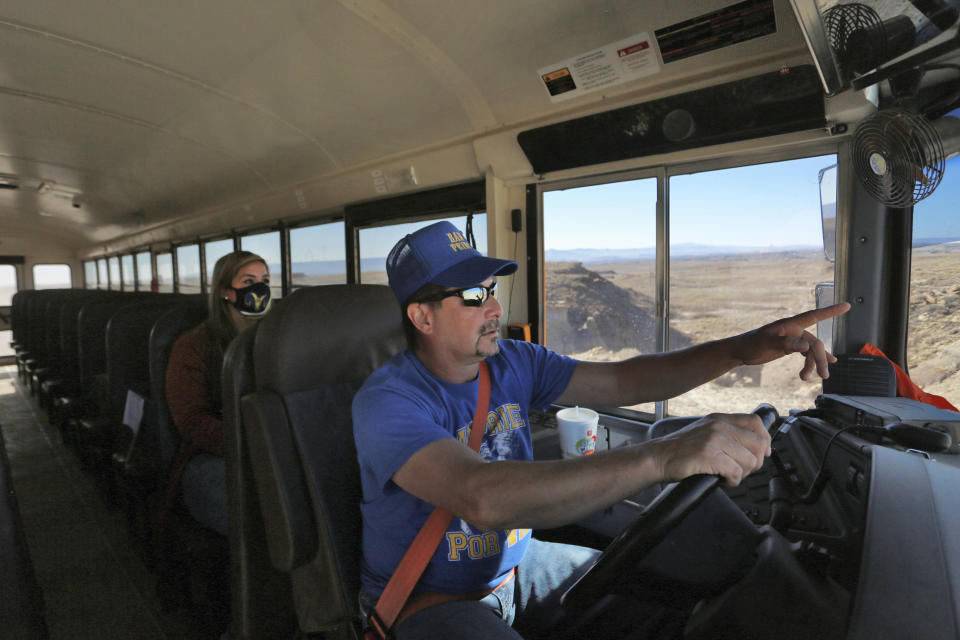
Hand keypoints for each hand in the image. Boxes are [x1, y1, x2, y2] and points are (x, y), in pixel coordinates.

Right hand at [651, 413, 771, 486]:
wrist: (657, 458)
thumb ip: (726, 434)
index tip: (762, 453)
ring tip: (728, 474)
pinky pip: (735, 472)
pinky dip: (732, 481)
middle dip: (754, 462)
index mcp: (719, 419)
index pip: (756, 422)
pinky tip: (721, 480)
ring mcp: (714, 439)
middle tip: (741, 469)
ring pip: (750, 461)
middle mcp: (718, 425)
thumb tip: (755, 446)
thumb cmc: (679, 450)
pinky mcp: (709, 454)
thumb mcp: (705, 432)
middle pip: (758, 443)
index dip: (764, 440)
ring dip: (742, 473)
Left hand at [730, 302, 849, 379]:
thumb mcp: (767, 344)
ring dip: (814, 364)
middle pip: (815, 343)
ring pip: (811, 351)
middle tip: (823, 376)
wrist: (740, 351)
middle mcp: (794, 330)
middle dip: (820, 359)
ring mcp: (792, 338)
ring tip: (808, 378)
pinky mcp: (789, 347)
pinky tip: (821, 367)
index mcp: (790, 325)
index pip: (815, 315)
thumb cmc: (751, 344)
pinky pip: (806, 353)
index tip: (847, 305)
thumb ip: (786, 344)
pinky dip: (813, 360)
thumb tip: (806, 346)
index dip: (831, 311)